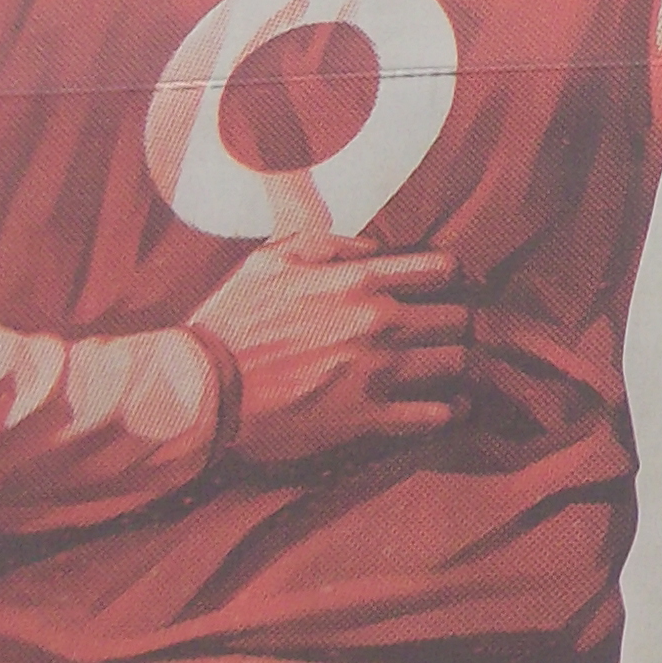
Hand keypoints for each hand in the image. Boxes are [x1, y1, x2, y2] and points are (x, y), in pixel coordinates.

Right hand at [186, 231, 469, 464]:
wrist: (203, 387)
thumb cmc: (232, 320)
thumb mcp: (272, 258)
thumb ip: (329, 244)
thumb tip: (374, 247)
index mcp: (359, 282)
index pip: (439, 269)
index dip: (451, 275)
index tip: (450, 283)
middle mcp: (378, 324)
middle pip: (456, 318)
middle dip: (456, 321)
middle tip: (451, 329)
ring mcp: (376, 373)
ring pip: (454, 363)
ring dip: (458, 363)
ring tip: (454, 366)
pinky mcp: (367, 417)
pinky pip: (430, 416)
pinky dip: (445, 411)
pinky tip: (447, 408)